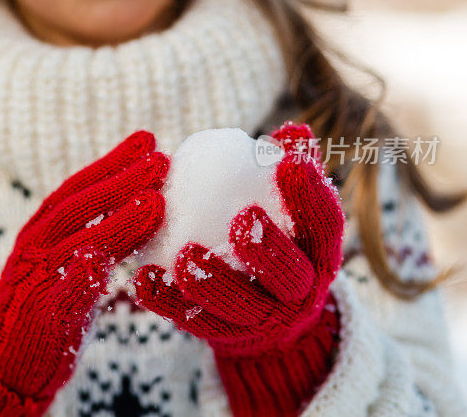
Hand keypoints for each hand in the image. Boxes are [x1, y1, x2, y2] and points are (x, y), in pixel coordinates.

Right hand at [0, 130, 169, 415]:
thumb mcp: (72, 265)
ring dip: (115, 222)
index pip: (80, 188)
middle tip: (161, 160)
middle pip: (79, 205)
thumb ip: (100, 239)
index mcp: (44, 230)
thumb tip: (145, 207)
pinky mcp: (38, 316)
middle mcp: (36, 246)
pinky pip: (59, 294)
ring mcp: (35, 279)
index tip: (148, 142)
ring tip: (154, 202)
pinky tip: (96, 261)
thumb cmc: (48, 309)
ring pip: (75, 243)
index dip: (113, 163)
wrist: (2, 362)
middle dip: (121, 180)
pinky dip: (77, 277)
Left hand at [133, 122, 343, 414]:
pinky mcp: (222, 336)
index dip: (310, 194)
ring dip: (212, 281)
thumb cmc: (279, 240)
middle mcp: (299, 293)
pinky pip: (194, 321)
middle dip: (267, 250)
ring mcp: (261, 320)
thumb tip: (291, 131)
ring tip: (185, 255)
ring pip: (239, 306)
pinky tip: (143, 278)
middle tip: (241, 220)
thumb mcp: (293, 211)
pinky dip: (167, 301)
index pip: (323, 224)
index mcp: (320, 254)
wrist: (271, 317)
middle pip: (288, 275)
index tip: (289, 161)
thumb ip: (292, 172)